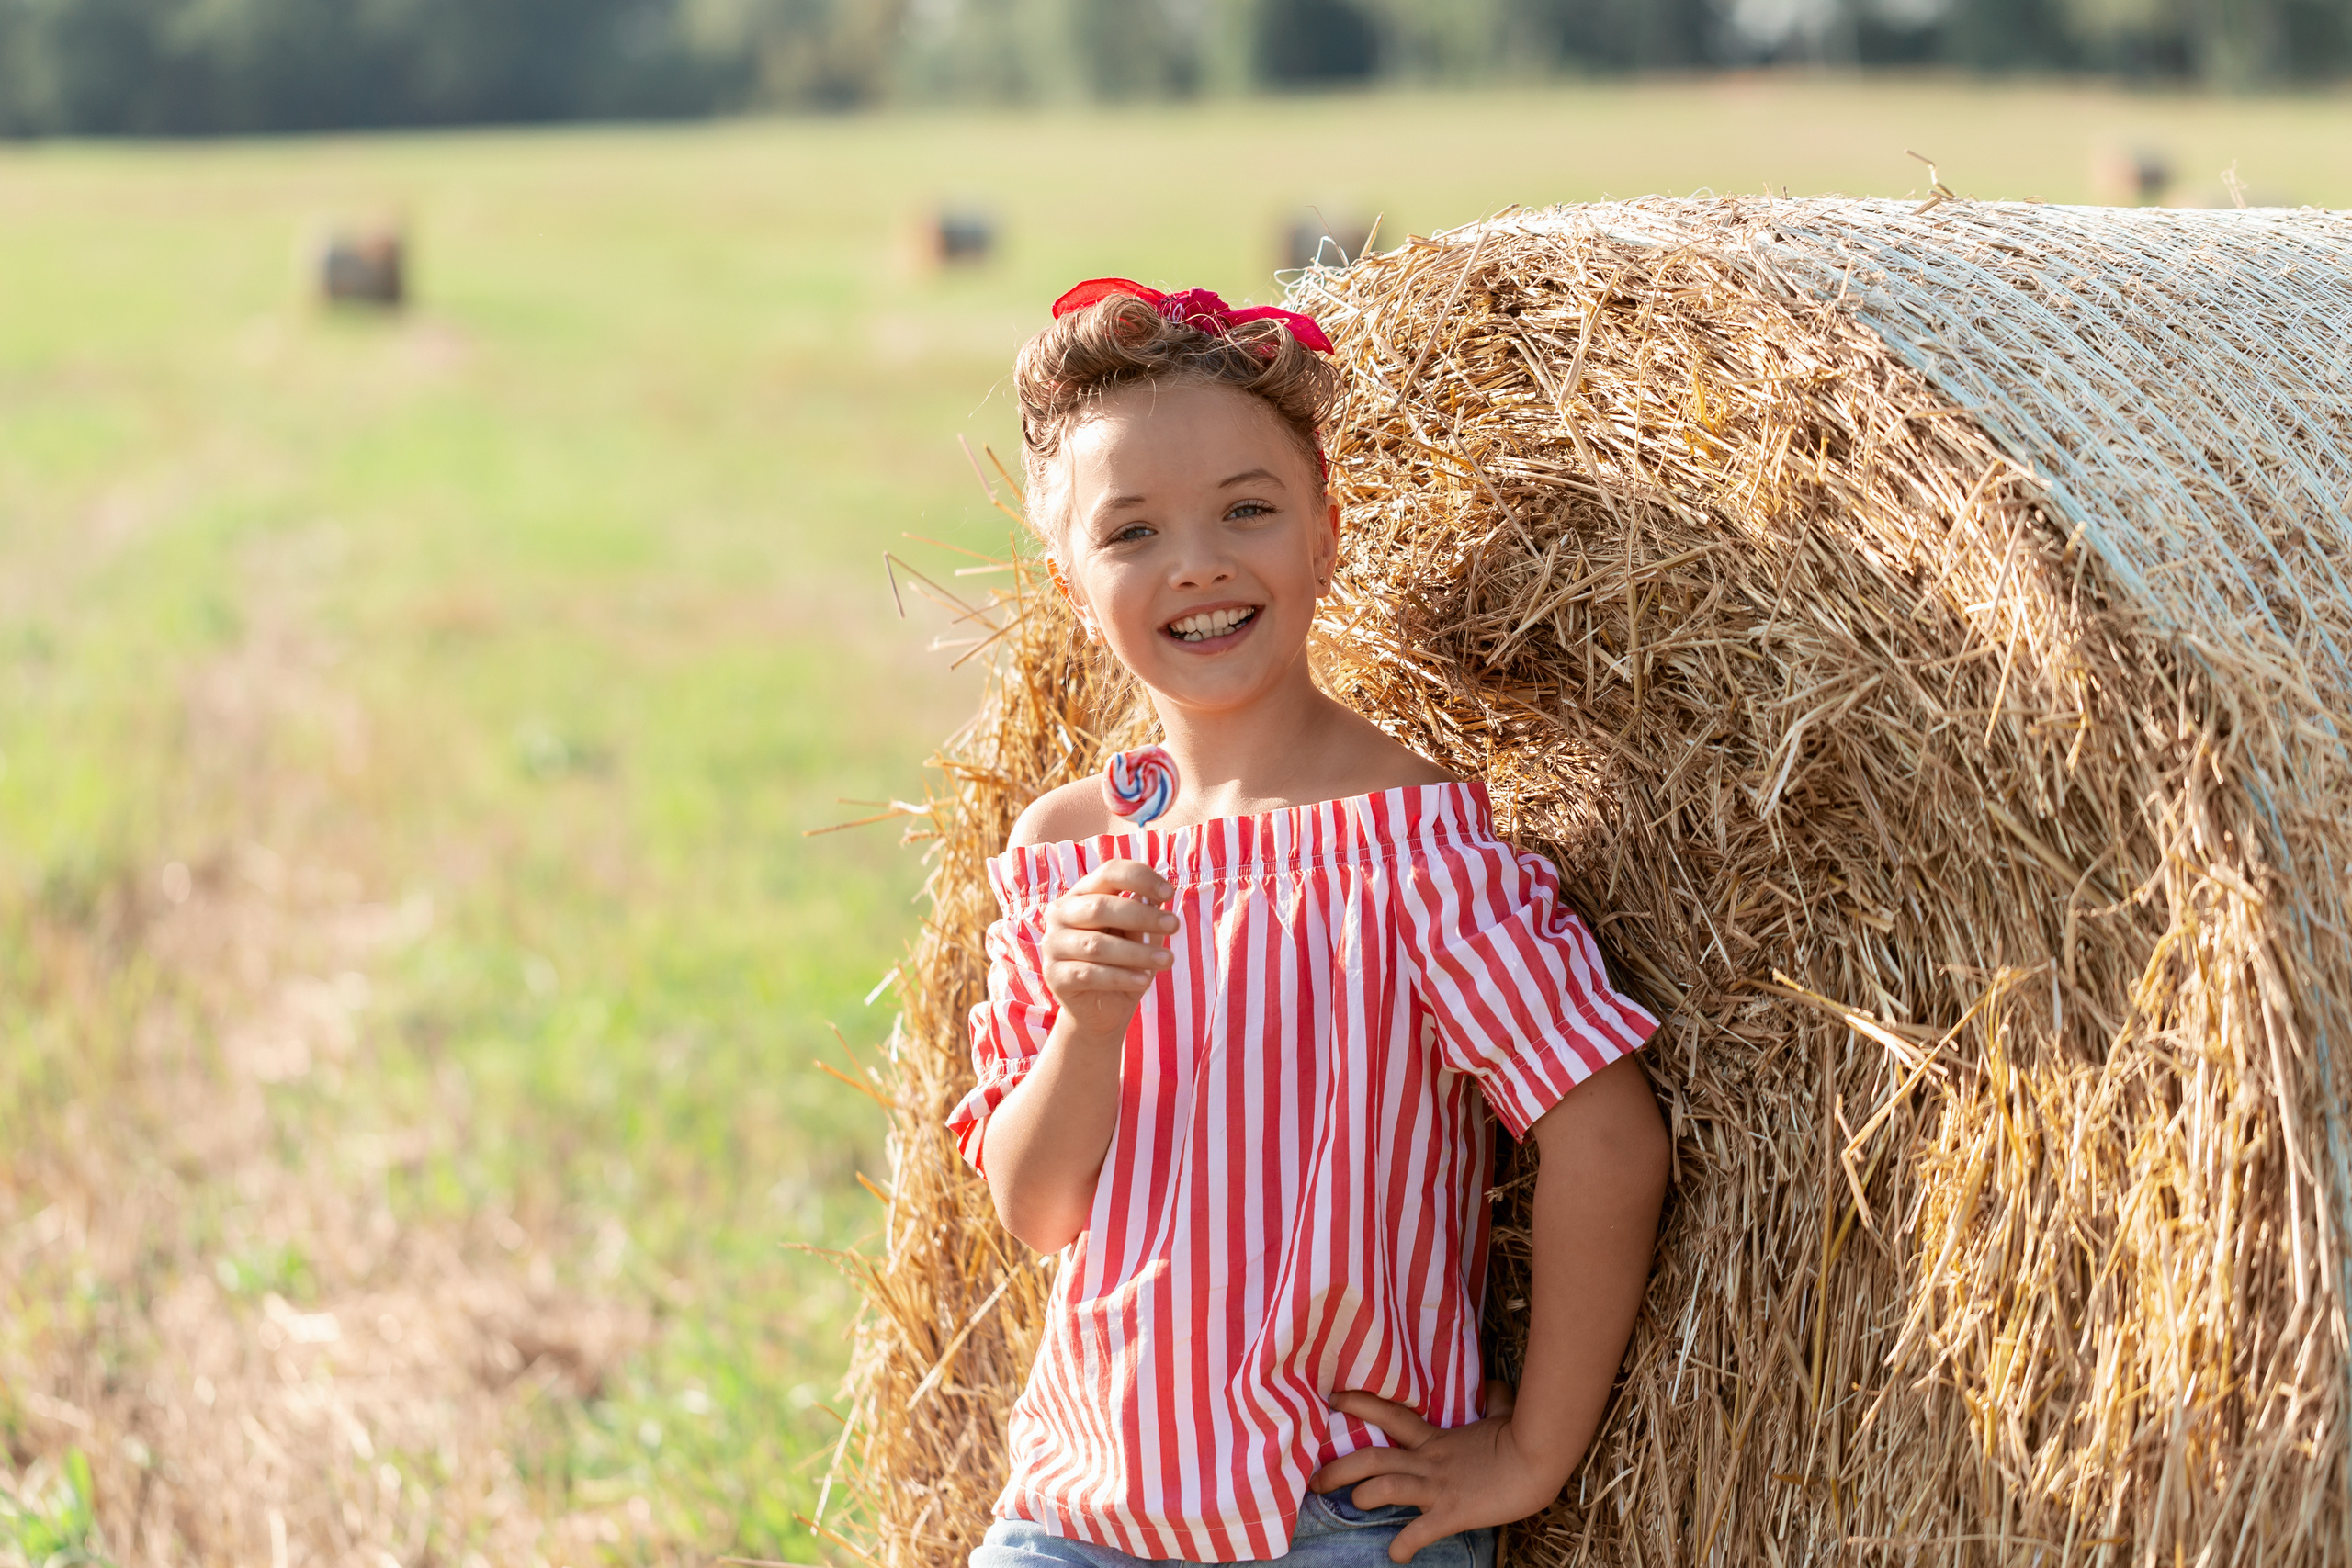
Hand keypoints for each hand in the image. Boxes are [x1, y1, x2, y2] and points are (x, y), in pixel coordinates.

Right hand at [1040, 860, 1178, 1039]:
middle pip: (1101, 907)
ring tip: (1168, 960)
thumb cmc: (1123, 962)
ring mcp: (1053, 945)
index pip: (1109, 873)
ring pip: (1097, 944)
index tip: (1169, 894)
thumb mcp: (1136, 935)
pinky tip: (1145, 981)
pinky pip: (1090, 974)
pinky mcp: (1054, 976)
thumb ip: (1142, 914)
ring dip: (1138, 952)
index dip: (1141, 878)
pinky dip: (1121, 977)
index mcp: (1082, 894)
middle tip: (1174, 926)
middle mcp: (1061, 914)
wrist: (1102, 1009)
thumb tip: (1156, 897)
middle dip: (1143, 916)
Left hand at [1312, 1383, 1564, 1563]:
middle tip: (1314, 1479)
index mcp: (1438, 1438)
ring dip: (1365, 1496)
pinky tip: (1396, 1554)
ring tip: (1352, 1505)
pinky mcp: (1454, 1511)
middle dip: (1339, 1468)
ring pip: (1388, 1485)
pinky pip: (1423, 1530)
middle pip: (1374, 1457)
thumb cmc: (1524, 1436)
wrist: (1540, 1457)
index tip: (1331, 1398)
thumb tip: (1496, 1385)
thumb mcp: (1503, 1414)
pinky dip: (1406, 1544)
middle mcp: (1430, 1460)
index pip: (1391, 1413)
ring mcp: (1440, 1485)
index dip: (1360, 1404)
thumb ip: (1494, 1400)